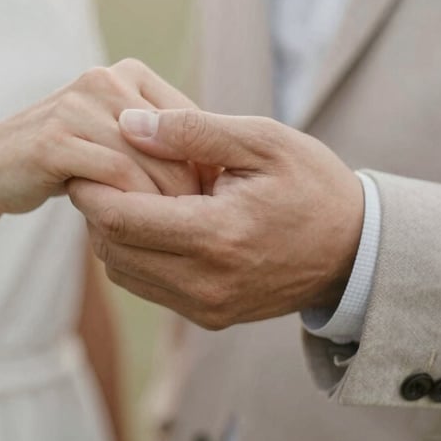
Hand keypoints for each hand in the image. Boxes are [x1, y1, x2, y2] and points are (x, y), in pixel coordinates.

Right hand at [0, 60, 200, 216]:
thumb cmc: (68, 159)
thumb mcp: (116, 140)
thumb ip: (160, 142)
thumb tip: (222, 171)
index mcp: (128, 73)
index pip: (190, 120)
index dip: (206, 164)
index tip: (212, 204)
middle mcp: (104, 79)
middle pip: (174, 140)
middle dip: (189, 187)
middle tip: (196, 225)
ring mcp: (77, 105)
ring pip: (147, 159)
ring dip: (164, 202)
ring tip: (169, 232)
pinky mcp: (55, 138)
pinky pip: (115, 174)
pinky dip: (132, 204)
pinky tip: (133, 227)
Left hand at [69, 108, 363, 328]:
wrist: (355, 250)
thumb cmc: (312, 184)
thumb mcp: (263, 140)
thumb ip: (193, 130)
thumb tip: (130, 124)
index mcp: (219, 235)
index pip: (122, 219)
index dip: (91, 188)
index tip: (85, 159)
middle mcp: (207, 282)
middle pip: (112, 249)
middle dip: (94, 209)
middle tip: (97, 171)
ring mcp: (208, 306)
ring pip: (123, 271)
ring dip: (111, 232)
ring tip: (124, 192)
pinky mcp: (210, 316)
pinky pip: (147, 286)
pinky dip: (133, 253)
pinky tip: (150, 220)